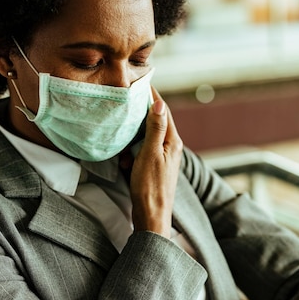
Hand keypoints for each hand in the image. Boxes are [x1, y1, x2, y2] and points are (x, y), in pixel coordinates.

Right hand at [127, 89, 182, 237]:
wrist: (151, 217)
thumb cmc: (150, 188)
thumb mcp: (150, 154)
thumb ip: (155, 129)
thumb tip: (159, 104)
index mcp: (173, 142)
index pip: (163, 111)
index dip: (152, 96)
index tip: (142, 82)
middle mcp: (171, 147)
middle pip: (154, 123)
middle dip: (138, 118)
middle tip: (125, 106)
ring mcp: (163, 158)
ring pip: (145, 138)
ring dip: (133, 140)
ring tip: (125, 150)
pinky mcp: (154, 168)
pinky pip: (141, 153)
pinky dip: (132, 154)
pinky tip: (126, 162)